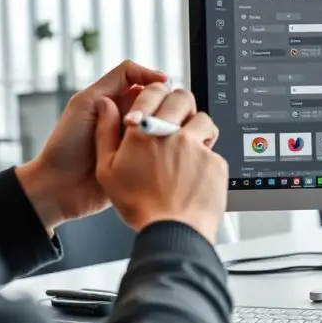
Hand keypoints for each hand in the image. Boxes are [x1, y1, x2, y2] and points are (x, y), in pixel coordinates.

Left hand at [16, 61, 168, 232]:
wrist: (62, 187)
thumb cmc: (67, 145)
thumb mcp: (87, 102)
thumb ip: (117, 81)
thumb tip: (159, 76)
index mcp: (113, 98)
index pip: (143, 78)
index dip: (154, 80)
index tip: (165, 87)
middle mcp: (127, 116)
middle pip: (157, 100)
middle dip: (160, 106)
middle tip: (153, 118)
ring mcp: (137, 138)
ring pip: (163, 123)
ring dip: (162, 127)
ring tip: (153, 136)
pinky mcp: (143, 158)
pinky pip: (162, 146)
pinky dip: (163, 145)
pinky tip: (159, 150)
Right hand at [94, 84, 227, 242]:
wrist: (173, 230)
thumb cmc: (139, 205)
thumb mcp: (108, 171)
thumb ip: (105, 133)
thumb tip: (106, 105)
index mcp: (143, 132)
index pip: (153, 92)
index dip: (156, 93)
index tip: (157, 101)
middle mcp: (172, 134)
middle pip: (183, 98)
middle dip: (179, 104)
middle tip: (176, 119)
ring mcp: (197, 147)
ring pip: (203, 119)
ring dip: (196, 127)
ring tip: (188, 146)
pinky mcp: (216, 161)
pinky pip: (214, 148)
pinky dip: (206, 155)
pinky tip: (196, 172)